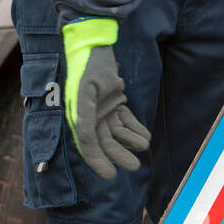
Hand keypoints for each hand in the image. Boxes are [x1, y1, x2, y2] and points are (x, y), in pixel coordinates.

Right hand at [61, 18, 150, 178]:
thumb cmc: (86, 70)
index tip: (111, 175)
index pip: (88, 145)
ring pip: (118, 132)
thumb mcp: (84, 94)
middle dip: (119, 155)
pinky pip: (126, 120)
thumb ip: (84, 119)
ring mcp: (103, 110)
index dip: (98, 162)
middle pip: (106, 142)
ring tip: (144, 146)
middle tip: (134, 166)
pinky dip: (135, 128)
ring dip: (130, 141)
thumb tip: (86, 142)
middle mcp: (90, 117)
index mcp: (78, 117)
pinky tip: (145, 136)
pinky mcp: (115, 101)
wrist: (94, 48)